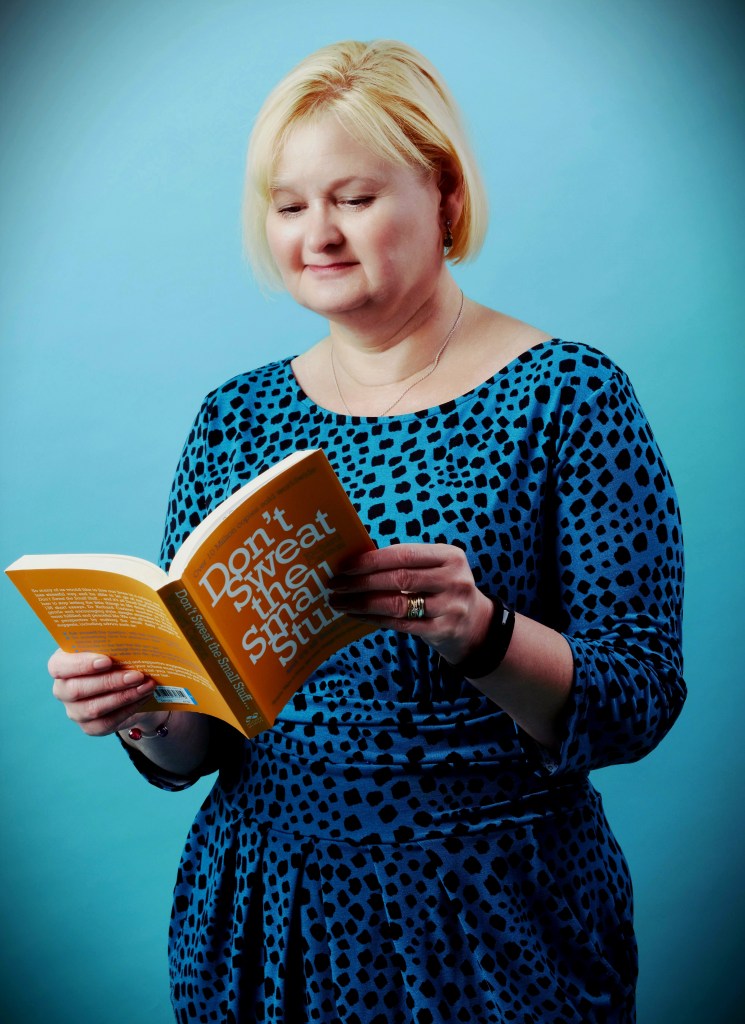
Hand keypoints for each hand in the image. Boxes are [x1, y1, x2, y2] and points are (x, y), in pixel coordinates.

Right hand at [48, 650, 160, 736]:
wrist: (128, 683)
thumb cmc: (116, 657)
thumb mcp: (112, 647)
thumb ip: (113, 643)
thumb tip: (133, 641)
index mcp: (61, 664)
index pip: (59, 666)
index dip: (81, 664)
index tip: (107, 661)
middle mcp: (63, 689)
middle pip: (77, 689)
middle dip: (110, 682)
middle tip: (136, 675)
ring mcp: (74, 710)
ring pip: (93, 708)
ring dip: (124, 696)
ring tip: (146, 686)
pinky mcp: (89, 727)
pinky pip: (106, 723)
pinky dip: (128, 709)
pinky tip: (144, 697)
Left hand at [328, 543, 493, 663]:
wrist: (475, 624)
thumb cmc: (442, 589)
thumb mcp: (435, 568)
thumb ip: (405, 563)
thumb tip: (355, 561)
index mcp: (450, 555)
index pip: (404, 554)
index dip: (371, 559)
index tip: (344, 565)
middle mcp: (454, 579)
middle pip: (399, 578)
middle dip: (361, 581)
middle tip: (335, 584)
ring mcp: (451, 607)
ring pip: (397, 604)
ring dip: (362, 603)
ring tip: (340, 602)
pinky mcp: (443, 630)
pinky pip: (401, 624)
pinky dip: (374, 619)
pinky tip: (357, 615)